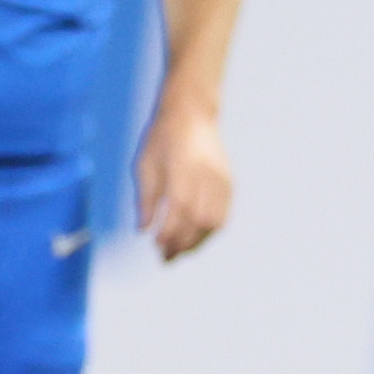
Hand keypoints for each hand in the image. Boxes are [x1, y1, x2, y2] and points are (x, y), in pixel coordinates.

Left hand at [136, 97, 231, 260]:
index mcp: (182, 167)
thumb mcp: (144, 165)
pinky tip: (195, 237)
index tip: (157, 247)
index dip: (169, 232)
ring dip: (197, 241)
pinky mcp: (229, 185)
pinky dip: (209, 232)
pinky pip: (222, 216)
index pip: (179, 209)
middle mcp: (206, 175)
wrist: (192, 115)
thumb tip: (144, 230)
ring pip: (214, 223)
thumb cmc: (162, 139)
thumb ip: (146, 199)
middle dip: (183, 243)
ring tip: (180, 250)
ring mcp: (221, 181)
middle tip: (167, 258)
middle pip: (199, 220)